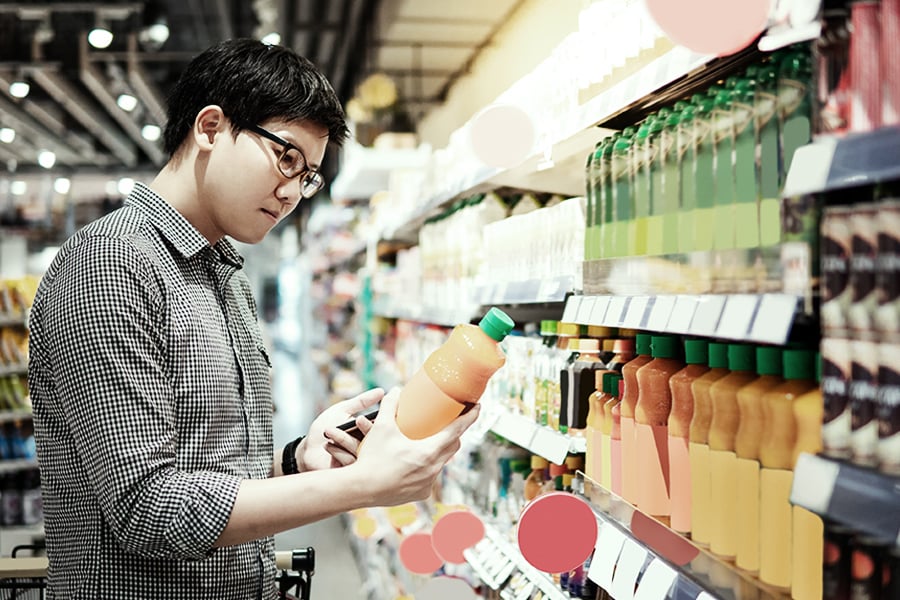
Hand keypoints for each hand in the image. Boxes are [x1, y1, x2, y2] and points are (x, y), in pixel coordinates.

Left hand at [296, 388, 383, 471]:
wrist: (308, 448)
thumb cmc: (325, 427)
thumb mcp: (342, 410)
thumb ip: (361, 401)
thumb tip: (382, 391)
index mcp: (367, 431)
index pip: (380, 428)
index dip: (377, 422)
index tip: (363, 417)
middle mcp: (367, 447)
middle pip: (375, 440)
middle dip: (365, 430)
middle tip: (355, 421)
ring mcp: (359, 460)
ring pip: (361, 450)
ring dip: (344, 440)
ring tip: (329, 431)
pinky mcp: (349, 470)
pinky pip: (350, 462)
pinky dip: (338, 452)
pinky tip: (327, 445)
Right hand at [350, 388, 480, 506]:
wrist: (360, 488)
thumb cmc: (373, 458)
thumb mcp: (381, 427)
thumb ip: (390, 406)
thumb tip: (395, 391)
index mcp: (429, 451)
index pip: (457, 430)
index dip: (470, 417)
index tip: (477, 407)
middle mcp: (433, 469)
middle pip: (452, 446)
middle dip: (454, 434)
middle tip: (449, 423)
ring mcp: (428, 483)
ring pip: (441, 463)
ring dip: (439, 451)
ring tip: (429, 442)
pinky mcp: (421, 494)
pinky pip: (430, 477)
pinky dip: (427, 468)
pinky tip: (416, 463)